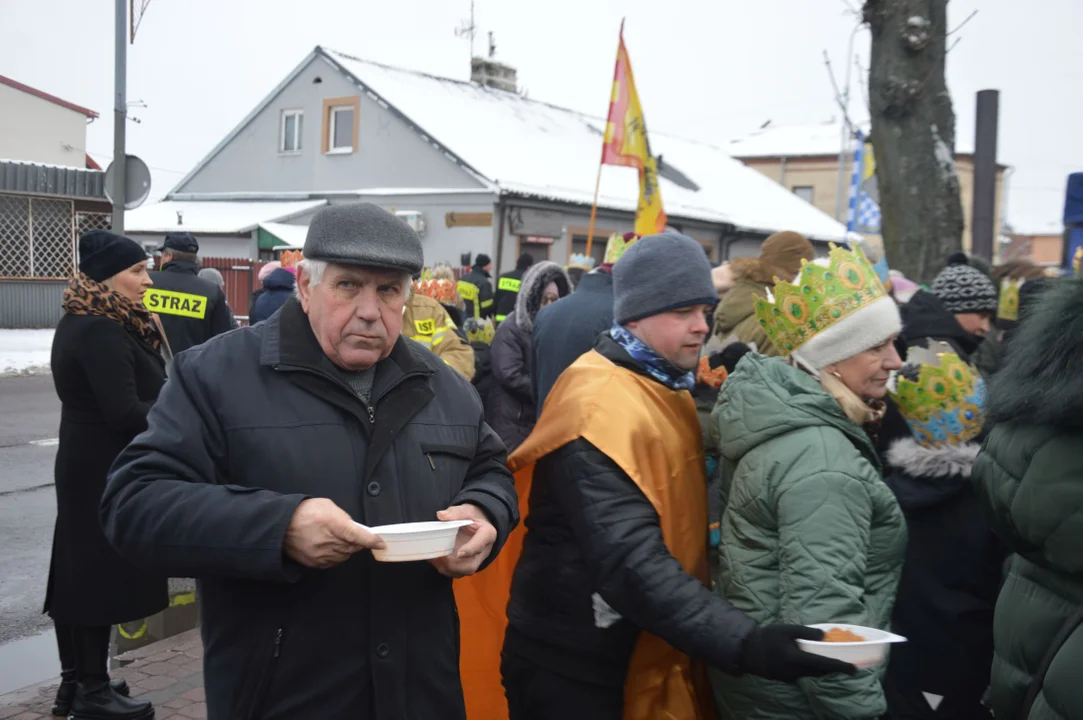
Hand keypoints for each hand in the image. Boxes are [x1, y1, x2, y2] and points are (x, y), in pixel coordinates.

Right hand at [283, 498, 384, 568]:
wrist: (282, 525)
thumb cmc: (304, 512)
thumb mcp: (327, 506)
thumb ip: (343, 518)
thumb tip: (355, 528)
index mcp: (333, 524)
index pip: (358, 535)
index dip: (371, 540)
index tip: (380, 543)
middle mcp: (328, 541)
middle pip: (353, 547)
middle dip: (355, 541)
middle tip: (347, 534)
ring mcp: (321, 554)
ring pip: (344, 555)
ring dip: (345, 549)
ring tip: (333, 538)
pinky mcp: (316, 563)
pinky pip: (333, 562)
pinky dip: (335, 555)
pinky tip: (327, 546)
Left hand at [429, 504, 497, 577]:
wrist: (475, 524)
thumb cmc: (471, 516)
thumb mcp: (465, 510)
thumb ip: (455, 513)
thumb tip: (441, 515)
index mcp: (487, 534)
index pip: (480, 544)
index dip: (470, 550)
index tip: (459, 553)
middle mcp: (483, 551)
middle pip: (470, 565)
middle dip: (452, 564)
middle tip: (437, 555)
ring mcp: (474, 561)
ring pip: (461, 572)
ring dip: (445, 567)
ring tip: (432, 557)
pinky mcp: (465, 566)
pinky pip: (455, 572)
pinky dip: (443, 568)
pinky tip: (433, 558)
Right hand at [740, 624, 857, 682]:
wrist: (748, 651)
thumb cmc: (767, 637)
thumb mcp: (786, 629)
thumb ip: (806, 632)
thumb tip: (823, 636)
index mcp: (796, 658)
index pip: (824, 664)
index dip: (840, 667)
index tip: (854, 669)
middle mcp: (796, 671)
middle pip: (821, 672)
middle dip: (834, 668)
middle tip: (845, 664)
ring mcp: (791, 677)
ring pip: (813, 674)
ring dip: (822, 669)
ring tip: (829, 661)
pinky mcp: (786, 679)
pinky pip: (804, 674)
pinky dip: (811, 668)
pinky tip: (809, 660)